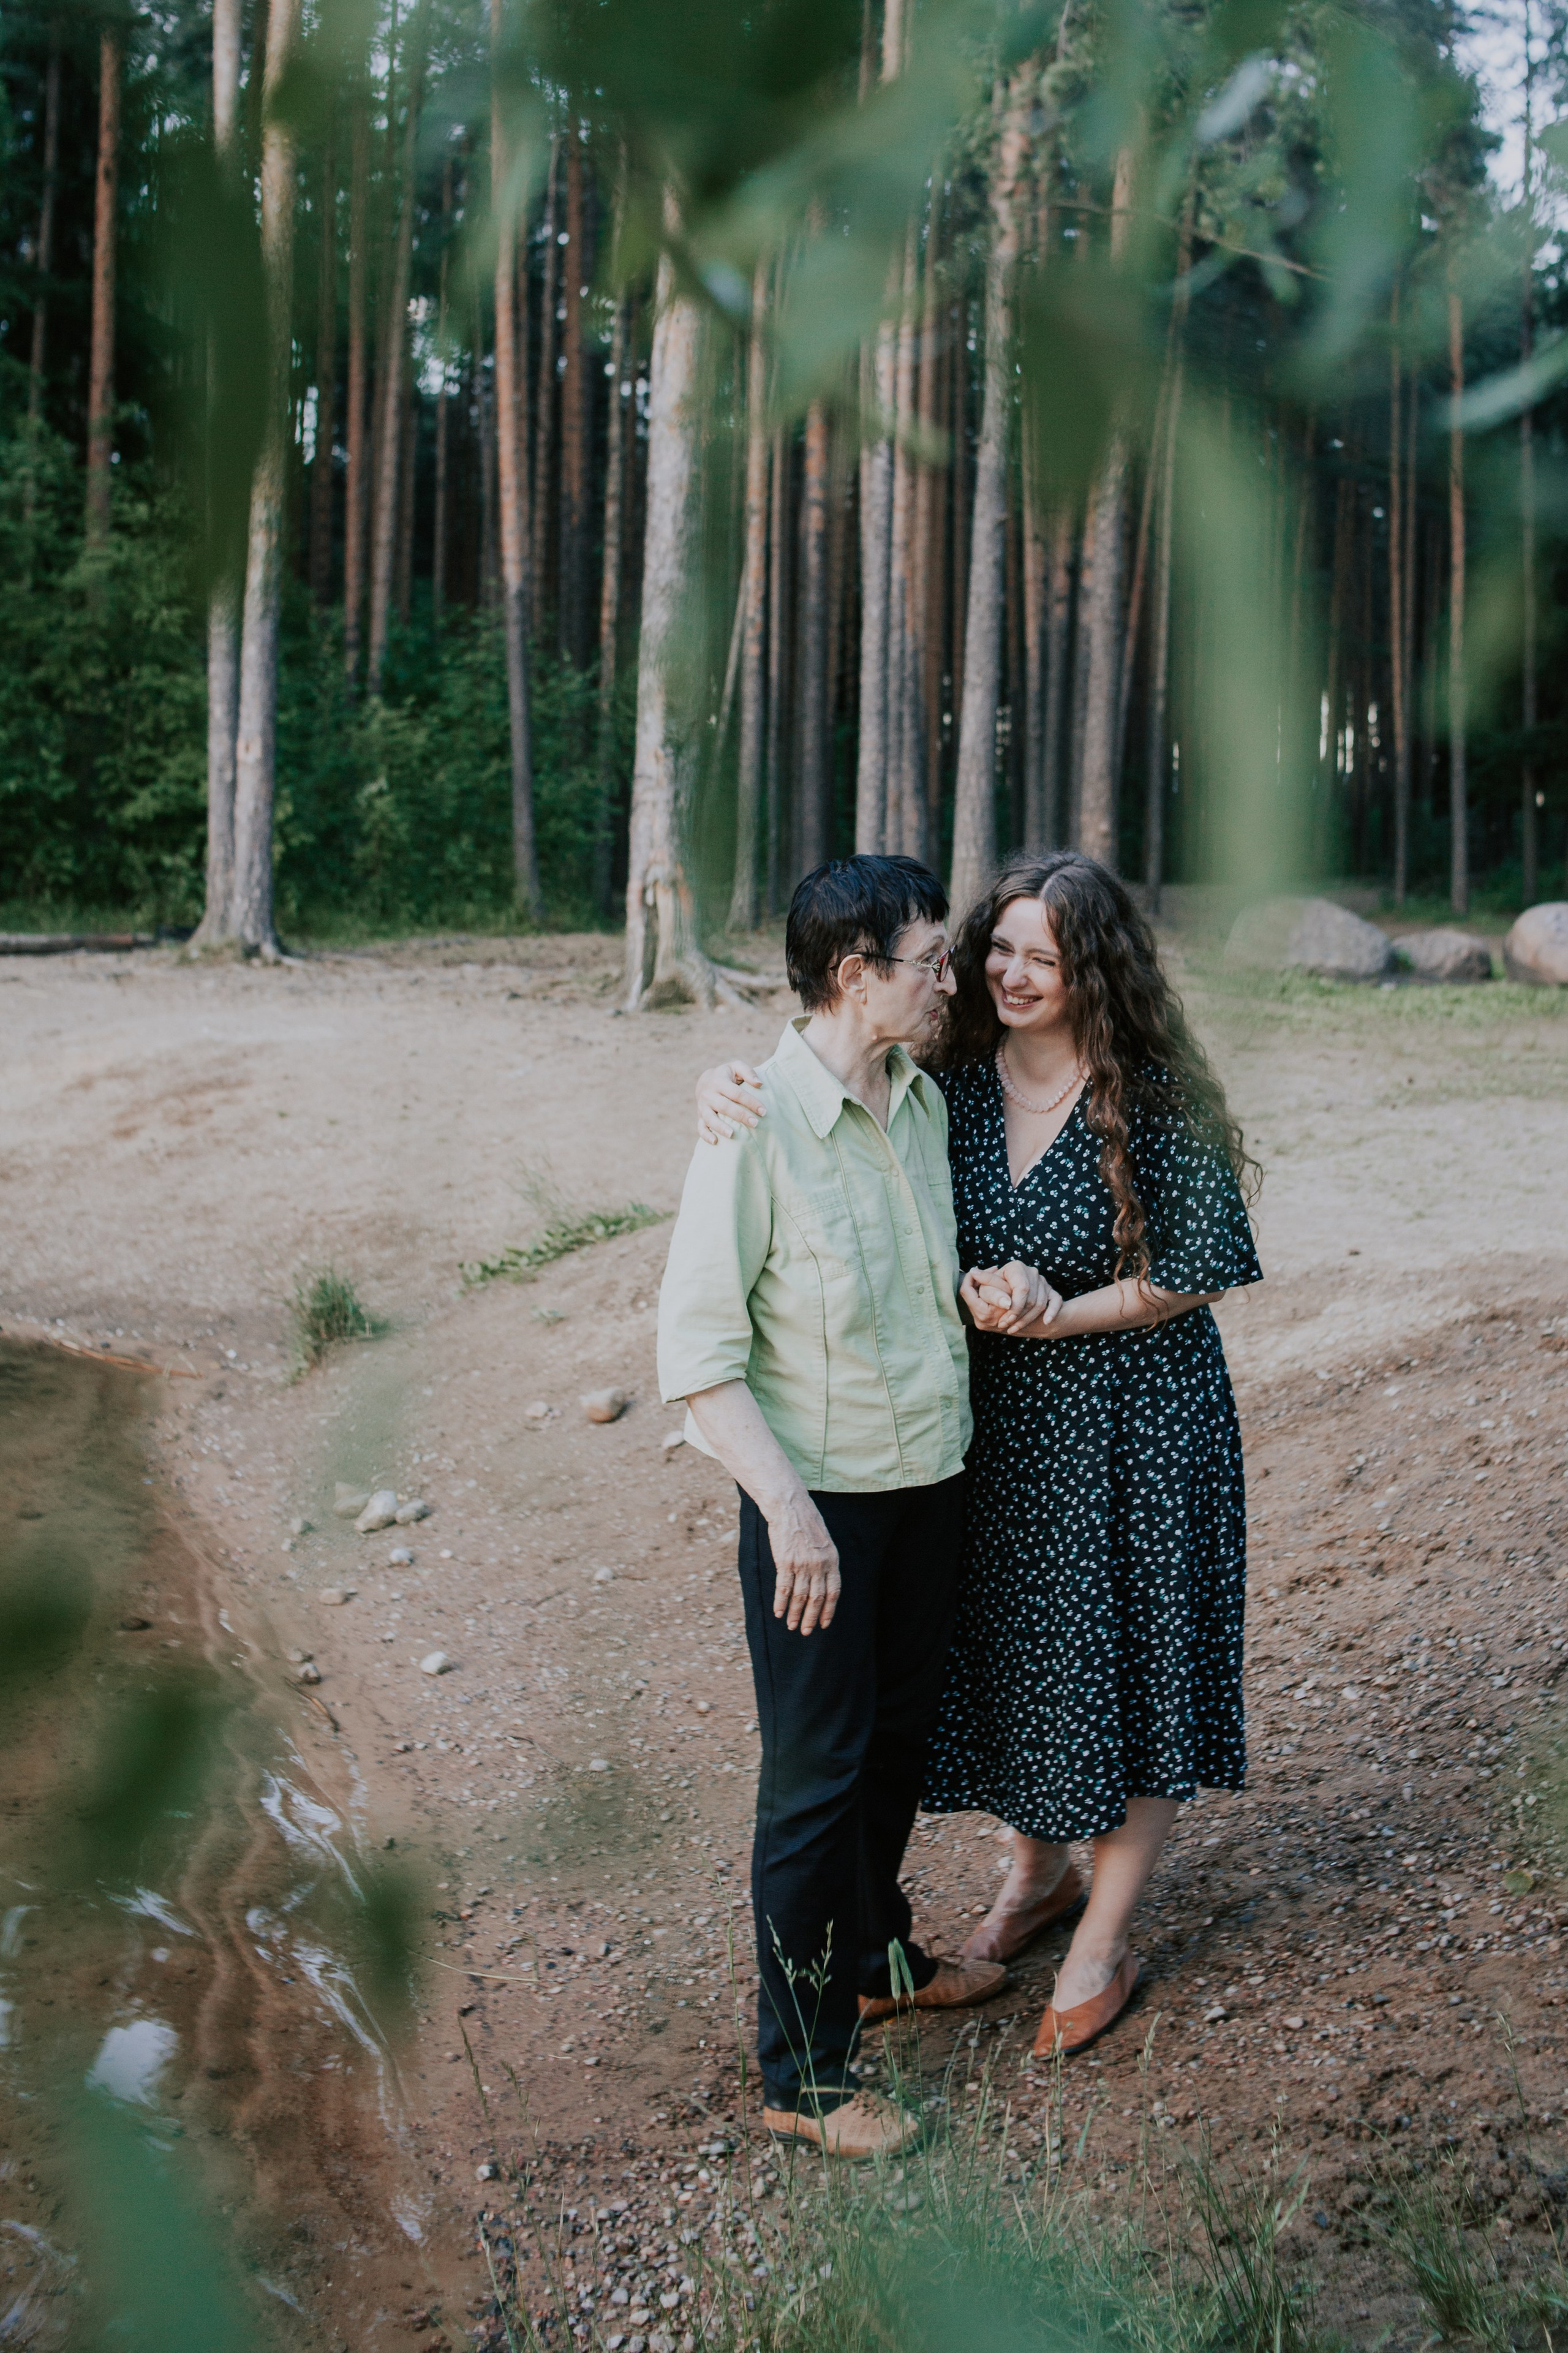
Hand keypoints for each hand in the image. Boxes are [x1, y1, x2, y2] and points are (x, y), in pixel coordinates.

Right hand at [697, 1059, 764, 1145]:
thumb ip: (748, 1072)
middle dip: (740, 1115)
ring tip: (732, 1135)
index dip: (750, 1102)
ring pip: (710, 1118)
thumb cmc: (727, 1075)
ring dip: (721, 1127)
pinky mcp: (700, 1116)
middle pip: (725, 1106)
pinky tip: (715, 1142)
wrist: (705, 1081)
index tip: (763, 1111)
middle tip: (755, 1123)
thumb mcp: (736, 1067)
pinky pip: (701, 1127)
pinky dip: (706, 1135)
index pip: (736, 1093)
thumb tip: (760, 1083)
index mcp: (719, 1081)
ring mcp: (703, 1106)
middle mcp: (709, 1094)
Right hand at [765, 1492, 840, 1634]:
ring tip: (792, 1626)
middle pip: (816, 1598)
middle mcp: (819, 1565)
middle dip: (811, 1618)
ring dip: (795, 1614)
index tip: (824, 1624)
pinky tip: (778, 1613)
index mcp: (832, 1560)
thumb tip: (823, 1582)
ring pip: (800, 1597)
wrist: (790, 1507)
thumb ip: (826, 1562)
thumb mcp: (825, 1541)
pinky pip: (784, 1588)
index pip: (833, 1592)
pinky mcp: (785, 1562)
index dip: (828, 1610)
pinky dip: (781, 1603)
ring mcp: (802, 1564)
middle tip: (806, 1632)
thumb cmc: (807, 1522)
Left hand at [961, 1261, 1062, 1336]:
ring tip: (1013, 1329)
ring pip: (1041, 1303)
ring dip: (1028, 1319)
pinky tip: (1046, 1322)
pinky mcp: (1052, 1292)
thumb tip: (974, 1273)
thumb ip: (984, 1282)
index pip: (1022, 1289)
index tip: (1003, 1320)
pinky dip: (1052, 1312)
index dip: (1014, 1307)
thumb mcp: (988, 1283)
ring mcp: (1043, 1282)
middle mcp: (1032, 1272)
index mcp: (1016, 1267)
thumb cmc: (996, 1288)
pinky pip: (1057, 1302)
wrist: (1015, 1295)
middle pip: (1031, 1298)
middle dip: (1018, 1315)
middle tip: (1005, 1326)